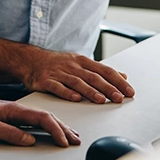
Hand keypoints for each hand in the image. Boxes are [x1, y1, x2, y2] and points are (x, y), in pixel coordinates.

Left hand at [0, 93, 80, 146]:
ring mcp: (14, 112)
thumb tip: (30, 139)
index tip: (64, 141)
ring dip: (58, 126)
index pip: (42, 118)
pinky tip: (49, 130)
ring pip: (42, 118)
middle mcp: (17, 109)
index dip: (56, 130)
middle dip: (63, 128)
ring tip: (70, 135)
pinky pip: (34, 121)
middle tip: (76, 140)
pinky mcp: (10, 117)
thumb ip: (10, 133)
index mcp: (14, 110)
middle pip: (47, 117)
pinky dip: (47, 126)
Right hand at [19, 48, 134, 103]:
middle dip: (108, 88)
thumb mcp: (81, 63)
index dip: (118, 81)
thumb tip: (123, 76)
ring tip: (101, 100)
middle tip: (119, 98)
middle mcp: (72, 66)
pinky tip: (76, 98)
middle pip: (93, 77)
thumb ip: (101, 71)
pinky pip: (57, 87)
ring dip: (90, 91)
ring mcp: (59, 73)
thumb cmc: (58, 64)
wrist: (30, 60)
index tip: (129, 91)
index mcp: (82, 61)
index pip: (104, 70)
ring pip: (77, 82)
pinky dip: (67, 93)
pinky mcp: (46, 81)